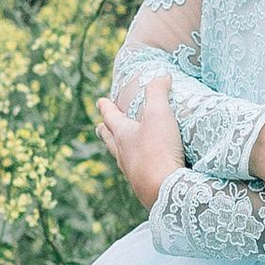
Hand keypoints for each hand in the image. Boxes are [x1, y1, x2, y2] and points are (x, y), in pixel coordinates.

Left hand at [97, 79, 185, 209]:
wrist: (164, 188)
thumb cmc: (158, 148)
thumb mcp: (159, 114)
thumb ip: (158, 92)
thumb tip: (162, 76)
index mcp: (123, 134)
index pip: (111, 117)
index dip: (106, 107)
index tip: (100, 101)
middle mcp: (123, 154)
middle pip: (109, 140)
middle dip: (104, 131)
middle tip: (99, 127)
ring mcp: (131, 173)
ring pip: (120, 158)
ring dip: (117, 150)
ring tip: (118, 149)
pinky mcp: (142, 188)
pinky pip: (134, 173)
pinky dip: (133, 167)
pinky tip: (139, 170)